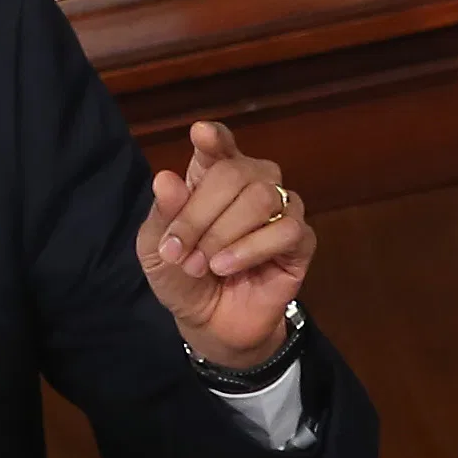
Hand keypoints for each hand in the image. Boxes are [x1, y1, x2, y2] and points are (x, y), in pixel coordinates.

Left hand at [143, 119, 314, 369]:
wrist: (209, 323)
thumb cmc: (183, 277)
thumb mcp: (156, 250)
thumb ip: (162, 216)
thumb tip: (165, 179)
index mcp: (213, 176)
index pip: (219, 146)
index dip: (213, 138)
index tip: (200, 134)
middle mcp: (251, 185)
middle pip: (235, 172)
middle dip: (200, 213)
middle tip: (178, 251)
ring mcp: (280, 210)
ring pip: (262, 197)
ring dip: (223, 233)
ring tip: (204, 265)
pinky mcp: (300, 242)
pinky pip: (287, 230)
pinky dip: (252, 248)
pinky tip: (228, 266)